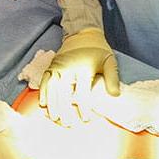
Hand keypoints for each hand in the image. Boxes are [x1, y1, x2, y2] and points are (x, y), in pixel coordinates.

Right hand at [40, 0, 119, 125]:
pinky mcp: (51, 66)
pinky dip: (42, 93)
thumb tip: (115, 95)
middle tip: (67, 124)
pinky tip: (42, 104)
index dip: (84, 108)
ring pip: (52, 90)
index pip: (82, 94)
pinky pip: (44, 82)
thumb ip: (112, 78)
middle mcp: (68, 68)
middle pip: (64, 94)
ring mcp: (58, 67)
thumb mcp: (109, 61)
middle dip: (64, 111)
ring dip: (52, 106)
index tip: (86, 119)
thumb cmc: (98, 50)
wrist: (82, 33)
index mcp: (84, 68)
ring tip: (54, 118)